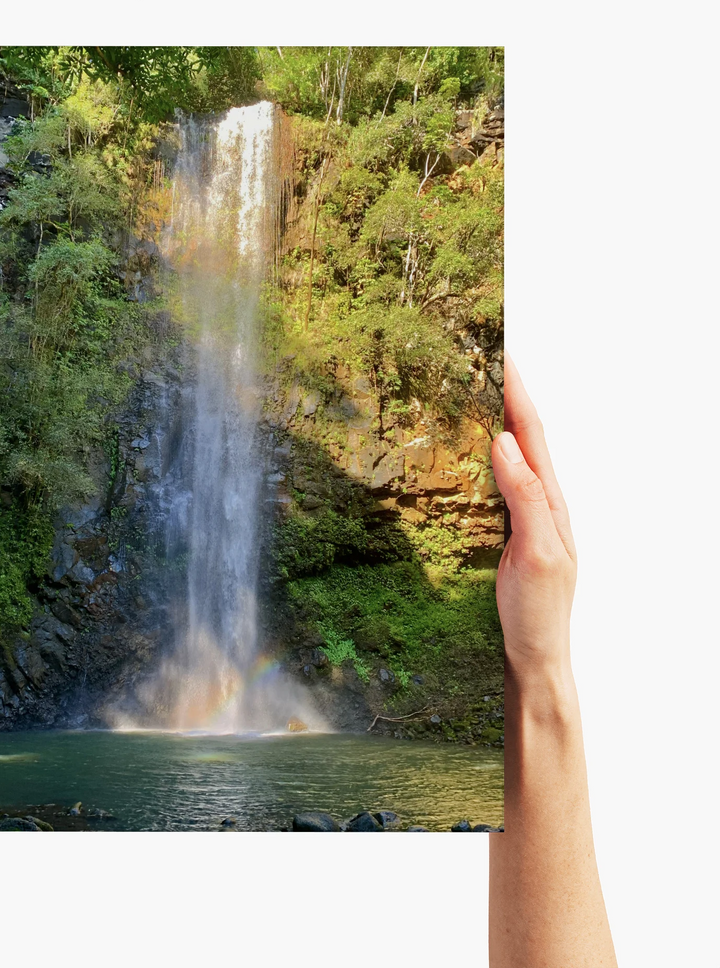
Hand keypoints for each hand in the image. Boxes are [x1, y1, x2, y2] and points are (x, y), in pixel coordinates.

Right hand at [491, 352, 576, 685]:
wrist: (533, 657)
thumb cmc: (537, 613)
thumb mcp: (536, 554)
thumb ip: (525, 499)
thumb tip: (502, 442)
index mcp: (550, 500)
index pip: (530, 433)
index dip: (515, 391)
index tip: (499, 353)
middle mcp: (538, 501)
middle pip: (519, 435)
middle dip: (501, 393)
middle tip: (477, 358)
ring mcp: (521, 515)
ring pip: (504, 456)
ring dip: (488, 419)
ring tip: (466, 390)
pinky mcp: (502, 531)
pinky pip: (490, 482)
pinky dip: (476, 455)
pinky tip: (460, 451)